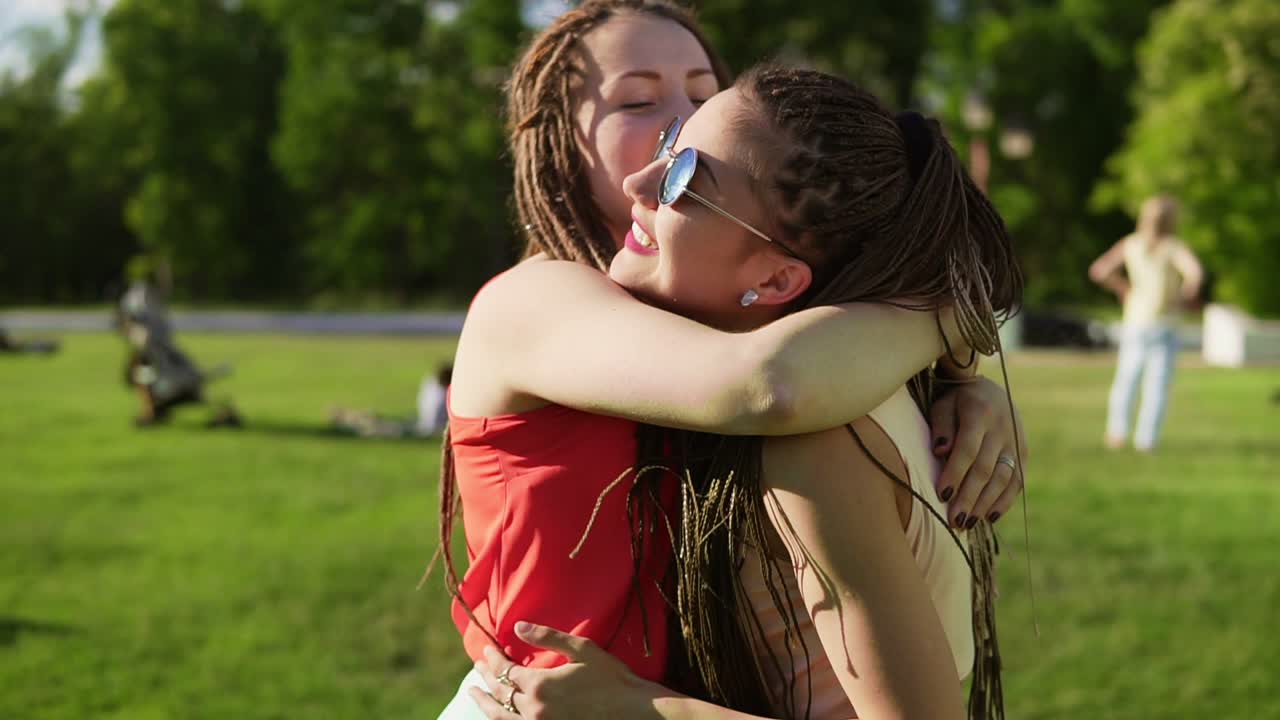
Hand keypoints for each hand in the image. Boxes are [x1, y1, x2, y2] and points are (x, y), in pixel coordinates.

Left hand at [468, 622, 661, 719]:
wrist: (633, 711)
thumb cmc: (611, 678)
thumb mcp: (581, 649)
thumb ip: (547, 637)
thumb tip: (517, 627)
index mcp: (540, 684)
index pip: (506, 670)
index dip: (493, 659)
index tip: (486, 650)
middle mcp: (534, 709)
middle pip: (501, 692)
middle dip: (487, 676)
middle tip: (478, 666)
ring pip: (502, 716)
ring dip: (486, 703)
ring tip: (474, 693)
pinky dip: (503, 719)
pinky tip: (500, 714)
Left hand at [929, 377, 1026, 527]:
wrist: (991, 389)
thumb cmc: (957, 400)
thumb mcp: (943, 404)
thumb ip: (941, 426)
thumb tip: (940, 451)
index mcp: (980, 413)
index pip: (967, 449)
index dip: (955, 473)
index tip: (941, 495)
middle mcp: (1003, 428)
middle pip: (985, 468)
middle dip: (969, 497)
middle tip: (954, 521)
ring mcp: (1017, 441)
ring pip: (1003, 478)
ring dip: (985, 503)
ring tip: (967, 523)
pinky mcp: (1024, 452)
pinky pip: (1017, 481)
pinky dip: (1004, 501)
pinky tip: (990, 517)